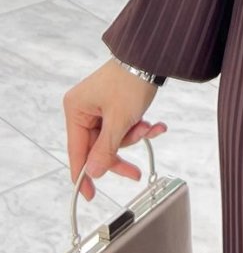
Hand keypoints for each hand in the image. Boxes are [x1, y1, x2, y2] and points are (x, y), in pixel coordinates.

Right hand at [64, 61, 167, 202]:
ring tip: (150, 127)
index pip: (77, 151)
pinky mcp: (115, 106)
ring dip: (134, 136)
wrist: (152, 57)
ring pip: (114, 138)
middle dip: (121, 153)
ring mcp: (100, 107)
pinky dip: (139, 127)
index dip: (83, 175)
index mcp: (76, 110)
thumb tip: (92, 172)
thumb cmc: (131, 81)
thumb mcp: (119, 120)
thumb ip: (105, 149)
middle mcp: (84, 109)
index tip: (89, 195)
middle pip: (98, 147)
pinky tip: (155, 125)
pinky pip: (123, 126)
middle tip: (134, 173)